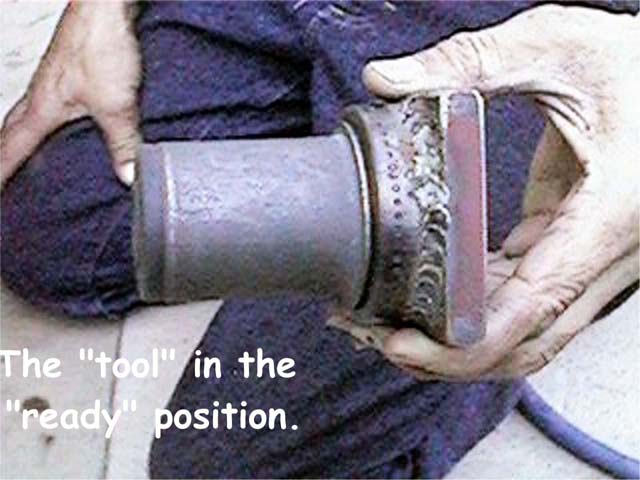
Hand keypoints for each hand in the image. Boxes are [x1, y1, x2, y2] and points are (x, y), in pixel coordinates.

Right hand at [0, 1, 141, 185]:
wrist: (106, 5)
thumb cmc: (99, 42)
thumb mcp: (116, 104)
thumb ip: (123, 142)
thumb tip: (127, 174)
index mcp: (40, 108)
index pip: (10, 149)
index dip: (1, 173)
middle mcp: (39, 96)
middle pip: (10, 131)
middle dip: (4, 157)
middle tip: (2, 179)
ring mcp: (53, 83)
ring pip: (27, 116)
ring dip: (22, 138)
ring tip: (27, 158)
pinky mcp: (71, 73)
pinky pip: (51, 105)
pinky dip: (48, 121)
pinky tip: (64, 124)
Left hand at [344, 5, 638, 379]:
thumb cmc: (638, 63)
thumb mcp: (555, 48)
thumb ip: (469, 63)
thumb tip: (386, 79)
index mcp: (612, 213)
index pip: (534, 306)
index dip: (465, 341)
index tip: (403, 345)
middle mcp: (611, 252)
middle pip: (528, 339)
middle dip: (451, 354)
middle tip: (381, 339)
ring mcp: (596, 257)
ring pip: (528, 328)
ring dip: (461, 338)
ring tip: (394, 322)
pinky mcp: (575, 246)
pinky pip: (528, 295)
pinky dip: (480, 306)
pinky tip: (435, 295)